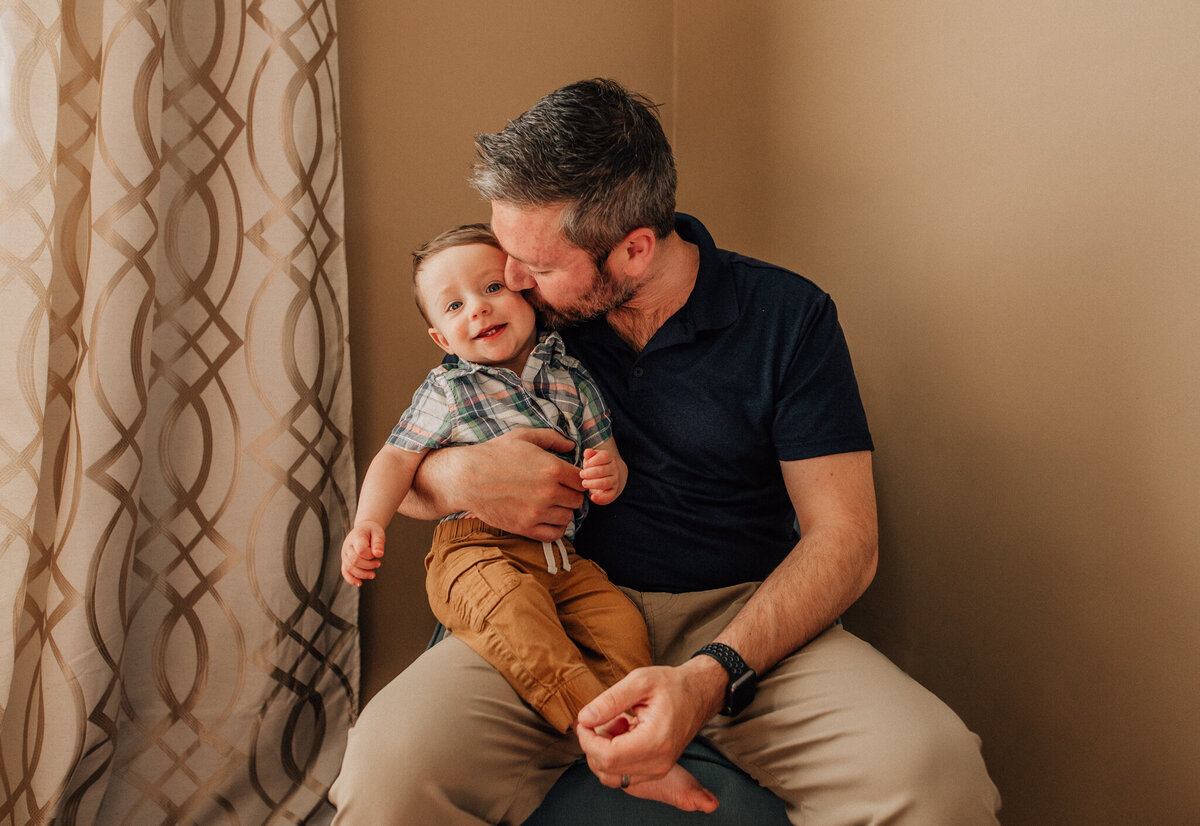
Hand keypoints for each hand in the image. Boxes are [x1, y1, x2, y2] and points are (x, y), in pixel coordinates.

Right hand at [340, 521, 385, 585]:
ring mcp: (345, 554)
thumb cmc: (372, 531)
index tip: (377, 554)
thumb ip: (379, 542)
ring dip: (363, 574)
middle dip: (368, 566)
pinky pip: (345, 572)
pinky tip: (360, 583)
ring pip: (350, 568)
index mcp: (356, 537)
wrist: (364, 529)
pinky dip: (351, 579)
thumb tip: (379, 554)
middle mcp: (347, 546)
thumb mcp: (378, 533)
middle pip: (355, 561)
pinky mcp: (345, 560)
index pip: (361, 550)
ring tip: (373, 574)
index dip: (370, 555)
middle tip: (378, 563)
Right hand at [451, 429, 584, 539]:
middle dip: (570, 495)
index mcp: (552, 468)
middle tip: (559, 492)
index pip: (582, 480)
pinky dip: (555, 528)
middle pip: (577, 500)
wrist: (467, 478)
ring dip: (562, 511)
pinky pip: (555, 534)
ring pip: (568, 517)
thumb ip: (552, 438)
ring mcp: (538, 512)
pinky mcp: (526, 528)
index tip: (568, 479)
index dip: (577, 479)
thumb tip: (572, 446)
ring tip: (551, 504)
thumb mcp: (523, 436)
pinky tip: (547, 519)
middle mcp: (549, 492)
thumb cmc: (494, 454)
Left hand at [575, 660, 725, 787]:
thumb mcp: (639, 681)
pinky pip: (621, 775)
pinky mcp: (656, 771)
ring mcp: (658, 770)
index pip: (607, 756)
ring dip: (601, 752)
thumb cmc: (670, 684)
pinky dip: (612, 757)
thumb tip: (584, 719)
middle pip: (606, 768)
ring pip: (611, 776)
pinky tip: (622, 733)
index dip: (587, 739)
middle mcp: (659, 763)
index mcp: (655, 740)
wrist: (698, 694)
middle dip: (593, 744)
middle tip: (600, 717)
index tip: (584, 720)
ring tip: (616, 723)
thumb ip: (610, 701)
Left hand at [580, 447, 623, 504]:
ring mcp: (615, 481)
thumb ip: (590, 454)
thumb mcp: (593, 458)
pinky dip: (600, 497)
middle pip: (601, 470)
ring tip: (584, 483)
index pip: (603, 457)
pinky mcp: (613, 492)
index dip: (592, 461)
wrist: (613, 476)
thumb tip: (587, 452)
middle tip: (581, 475)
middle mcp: (614, 469)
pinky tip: (592, 497)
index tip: (586, 465)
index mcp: (609, 458)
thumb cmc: (598, 465)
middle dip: (588, 473)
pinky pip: (609, 496)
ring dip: (592, 484)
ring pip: (605, 483)